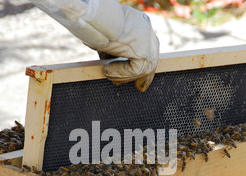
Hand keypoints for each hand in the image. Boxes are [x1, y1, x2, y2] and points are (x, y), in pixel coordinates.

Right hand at [30, 0, 159, 91]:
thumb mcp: (108, 38)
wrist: (94, 16)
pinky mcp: (144, 51)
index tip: (140, 80)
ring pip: (142, 68)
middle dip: (144, 77)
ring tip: (106, 73)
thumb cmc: (94, 24)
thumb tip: (109, 67)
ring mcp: (148, 41)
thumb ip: (114, 51)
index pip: (148, 48)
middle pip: (151, 60)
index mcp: (141, 25)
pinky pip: (134, 70)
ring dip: (123, 75)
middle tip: (138, 88)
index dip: (144, 65)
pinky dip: (119, 73)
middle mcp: (147, 31)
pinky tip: (106, 70)